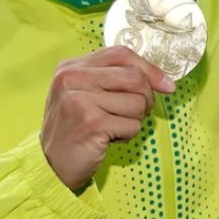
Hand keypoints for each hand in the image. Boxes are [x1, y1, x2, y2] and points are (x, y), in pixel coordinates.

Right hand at [40, 47, 174, 189]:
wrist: (51, 164)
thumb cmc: (76, 128)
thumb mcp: (86, 94)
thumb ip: (114, 79)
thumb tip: (163, 81)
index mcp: (71, 67)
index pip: (121, 54)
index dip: (149, 69)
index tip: (166, 85)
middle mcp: (72, 79)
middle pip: (135, 78)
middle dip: (146, 98)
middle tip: (134, 113)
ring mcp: (79, 100)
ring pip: (137, 103)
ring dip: (134, 120)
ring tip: (112, 127)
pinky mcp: (91, 123)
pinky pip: (133, 125)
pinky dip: (128, 135)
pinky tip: (108, 139)